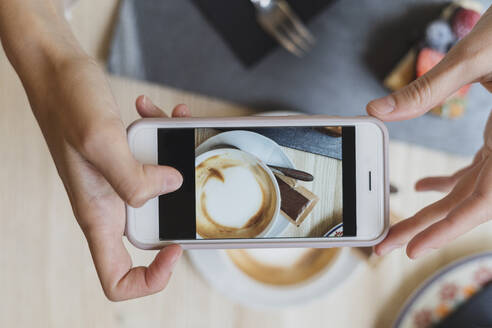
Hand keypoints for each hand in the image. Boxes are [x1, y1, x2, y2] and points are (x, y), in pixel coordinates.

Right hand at [31, 57, 190, 300]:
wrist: (54, 69)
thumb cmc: (66, 101)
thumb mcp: (101, 141)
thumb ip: (135, 177)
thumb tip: (171, 188)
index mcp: (98, 214)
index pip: (117, 278)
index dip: (150, 278)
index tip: (175, 248)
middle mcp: (108, 203)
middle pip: (151, 233)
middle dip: (180, 209)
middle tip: (194, 177)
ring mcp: (117, 180)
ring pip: (158, 191)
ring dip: (175, 162)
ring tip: (177, 125)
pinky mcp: (124, 159)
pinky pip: (153, 160)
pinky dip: (163, 137)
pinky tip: (159, 111)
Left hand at [366, 6, 491, 258]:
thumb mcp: (472, 58)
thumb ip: (425, 89)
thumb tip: (375, 111)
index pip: (482, 200)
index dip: (447, 229)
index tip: (414, 248)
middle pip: (466, 204)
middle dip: (424, 227)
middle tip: (386, 246)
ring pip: (468, 192)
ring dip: (432, 211)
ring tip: (397, 227)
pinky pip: (473, 174)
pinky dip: (445, 184)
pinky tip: (419, 188)